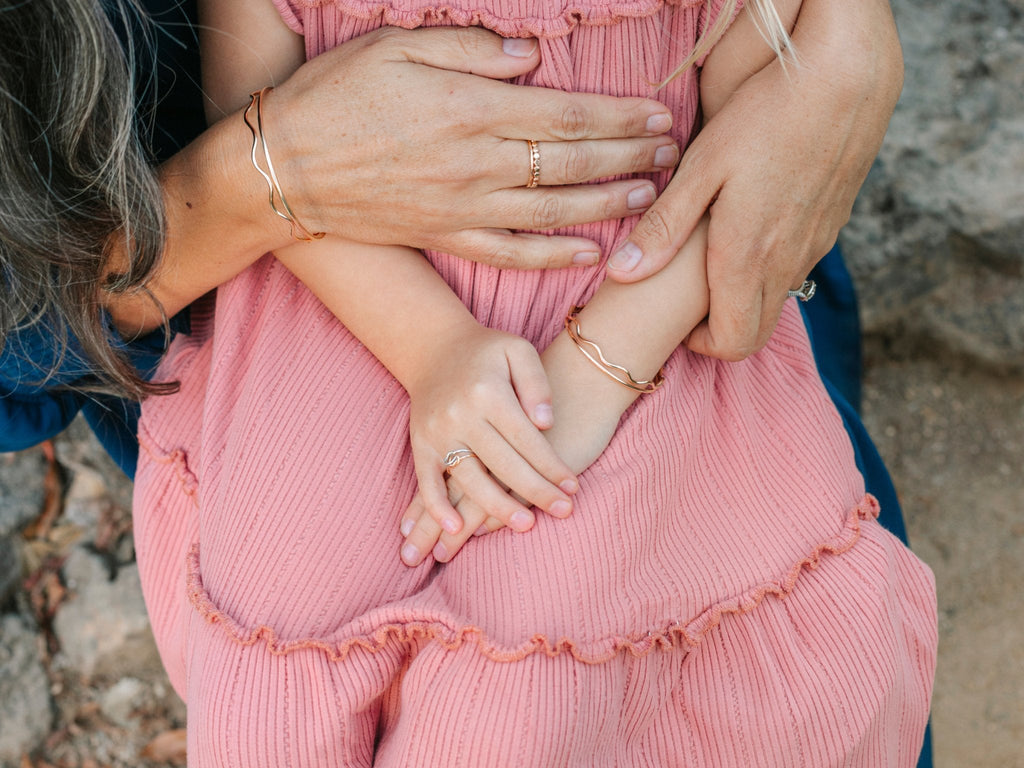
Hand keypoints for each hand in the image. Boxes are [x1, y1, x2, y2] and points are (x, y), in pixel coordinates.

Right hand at [266, 27, 678, 268]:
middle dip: (629, 156)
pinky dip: (556, 255)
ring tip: (649, 195)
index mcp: (472, 108)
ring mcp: (466, 208)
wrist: (284, 169)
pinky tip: (590, 252)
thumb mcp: (396, 47)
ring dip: (609, 204)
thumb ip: (470, 49)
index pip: (568, 113)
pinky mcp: (448, 238)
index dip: (620, 116)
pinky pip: (514, 253)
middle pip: (574, 162)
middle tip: (669, 152)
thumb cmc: (336, 97)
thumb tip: (531, 56)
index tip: (658, 114)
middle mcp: (479, 163)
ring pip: (556, 211)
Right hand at [399, 327, 629, 565]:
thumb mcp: (518, 351)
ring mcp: (436, 432)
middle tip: (564, 511)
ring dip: (497, 507)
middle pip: (503, 463)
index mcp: (487, 392)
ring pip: (469, 479)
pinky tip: (456, 528)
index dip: (552, 466)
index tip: (573, 487)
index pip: (527, 439)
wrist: (435, 347)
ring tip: (526, 525)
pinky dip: (437, 507)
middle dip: (536, 491)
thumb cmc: (487, 352)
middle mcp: (460, 414)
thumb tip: (546, 424)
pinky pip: (426, 481)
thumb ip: (537, 384)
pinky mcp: (419, 444)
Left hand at [604, 0, 902, 360]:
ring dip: (745, 298)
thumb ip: (663, 227)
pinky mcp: (832, 224)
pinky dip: (770, 268)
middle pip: (757, 333)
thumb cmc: (765, 117)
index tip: (680, 325)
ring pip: (778, 299)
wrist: (846, 79)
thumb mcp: (700, 167)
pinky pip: (798, 267)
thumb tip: (621, 273)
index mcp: (747, 257)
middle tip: (692, 304)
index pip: (732, 343)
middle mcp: (786, 263)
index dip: (702, 347)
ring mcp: (815, 245)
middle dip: (722, 332)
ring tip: (715, 260)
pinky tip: (752, 227)